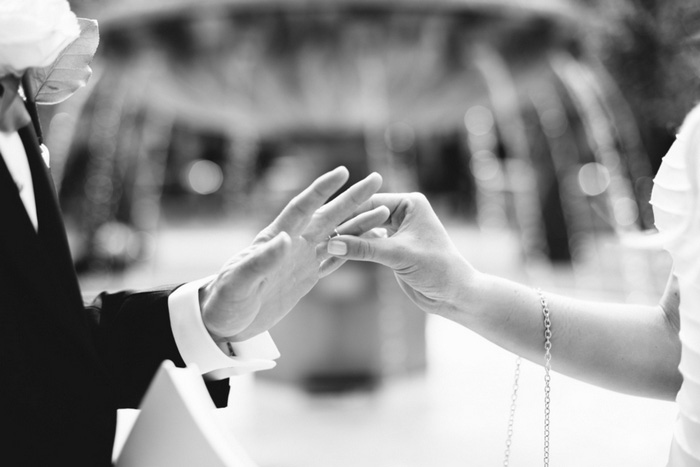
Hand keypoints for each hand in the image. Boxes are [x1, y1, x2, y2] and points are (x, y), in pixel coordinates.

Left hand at [200, 167, 388, 341]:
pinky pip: (335, 259)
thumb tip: (284, 238)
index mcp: (274, 239)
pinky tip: (369, 242)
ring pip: (337, 236)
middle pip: (327, 215)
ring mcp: (301, 260)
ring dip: (359, 222)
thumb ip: (260, 261)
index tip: (342, 172)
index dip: (321, 189)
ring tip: (384, 211)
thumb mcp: (239, 282)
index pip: (302, 208)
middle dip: (352, 198)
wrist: (223, 322)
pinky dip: (353, 249)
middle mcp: (292, 244)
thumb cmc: (223, 301)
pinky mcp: (305, 277)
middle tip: (376, 179)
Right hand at [326, 193, 475, 314]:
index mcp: (409, 203)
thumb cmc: (437, 269)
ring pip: (362, 233)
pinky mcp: (390, 249)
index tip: (320, 220)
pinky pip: (365, 247)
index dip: (345, 213)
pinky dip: (351, 254)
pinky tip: (330, 259)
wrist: (454, 295)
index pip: (370, 202)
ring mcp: (395, 231)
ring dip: (344, 242)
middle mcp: (401, 213)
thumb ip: (364, 249)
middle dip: (342, 228)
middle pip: (363, 216)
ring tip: (318, 248)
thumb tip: (332, 244)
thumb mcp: (398, 256)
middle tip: (314, 235)